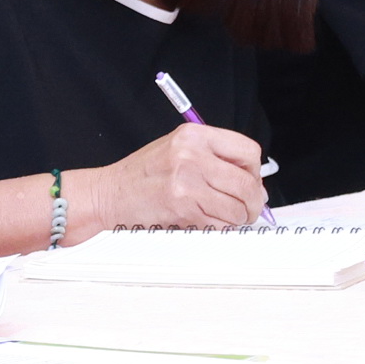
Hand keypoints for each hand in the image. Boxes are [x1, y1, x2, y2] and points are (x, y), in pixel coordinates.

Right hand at [72, 124, 265, 233]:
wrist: (109, 194)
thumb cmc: (142, 176)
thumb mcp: (178, 150)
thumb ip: (213, 158)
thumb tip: (253, 181)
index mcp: (194, 135)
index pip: (248, 151)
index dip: (255, 172)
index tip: (251, 182)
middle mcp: (192, 154)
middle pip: (247, 183)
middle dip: (253, 202)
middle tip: (248, 209)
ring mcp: (187, 180)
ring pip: (237, 207)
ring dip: (237, 219)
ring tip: (224, 217)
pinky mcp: (182, 205)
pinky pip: (218, 223)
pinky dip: (219, 228)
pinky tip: (205, 221)